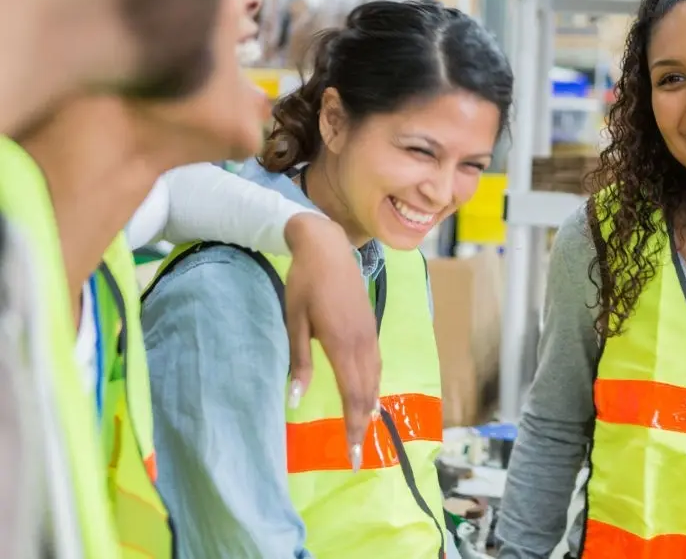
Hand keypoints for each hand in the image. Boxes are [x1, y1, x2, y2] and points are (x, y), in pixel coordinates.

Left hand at [282, 212, 380, 470]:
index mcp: (341, 344)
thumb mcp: (294, 322)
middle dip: (362, 425)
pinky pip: (376, 364)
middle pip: (367, 392)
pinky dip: (373, 385)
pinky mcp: (371, 327)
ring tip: (364, 430)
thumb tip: (297, 400)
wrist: (327, 247)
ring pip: (375, 379)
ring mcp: (370, 334)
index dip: (352, 426)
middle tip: (358, 454)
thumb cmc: (304, 283)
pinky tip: (369, 394)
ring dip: (370, 406)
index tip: (353, 453)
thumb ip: (300, 362)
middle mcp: (361, 343)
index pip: (352, 395)